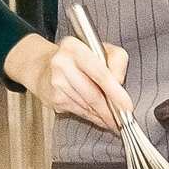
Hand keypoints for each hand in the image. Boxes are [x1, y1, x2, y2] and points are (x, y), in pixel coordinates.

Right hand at [7, 33, 130, 132]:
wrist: (43, 67)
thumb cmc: (77, 58)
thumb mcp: (99, 49)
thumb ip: (116, 59)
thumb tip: (119, 82)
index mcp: (74, 48)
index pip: (99, 73)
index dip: (115, 92)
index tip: (126, 105)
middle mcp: (62, 64)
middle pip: (93, 94)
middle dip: (111, 110)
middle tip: (124, 119)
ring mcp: (56, 84)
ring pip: (87, 106)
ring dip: (103, 116)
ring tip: (114, 120)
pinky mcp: (54, 99)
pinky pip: (80, 112)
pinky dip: (93, 117)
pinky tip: (100, 117)